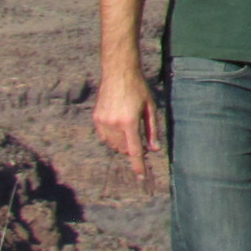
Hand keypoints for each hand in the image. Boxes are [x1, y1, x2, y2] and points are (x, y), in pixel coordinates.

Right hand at [92, 72, 162, 186]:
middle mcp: (114, 124)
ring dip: (122, 144)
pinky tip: (119, 128)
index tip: (141, 176)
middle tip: (142, 141)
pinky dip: (112, 138)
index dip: (138, 165)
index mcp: (129, 122)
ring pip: (113, 145)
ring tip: (131, 130)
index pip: (134, 150)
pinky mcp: (96, 118)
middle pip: (123, 148)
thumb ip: (152, 130)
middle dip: (133, 149)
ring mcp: (102, 122)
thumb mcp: (150, 108)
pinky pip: (104, 137)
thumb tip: (154, 149)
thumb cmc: (138, 88)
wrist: (118, 73)